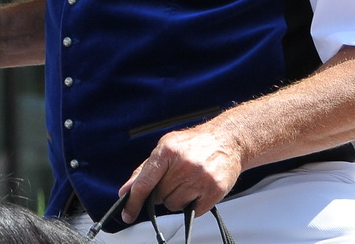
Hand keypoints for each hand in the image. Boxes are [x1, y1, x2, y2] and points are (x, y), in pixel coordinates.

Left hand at [119, 119, 246, 223]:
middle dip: (162, 192)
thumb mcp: (166, 147)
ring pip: (174, 205)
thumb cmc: (195, 144)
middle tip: (175, 179)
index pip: (144, 183)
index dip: (133, 201)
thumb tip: (126, 191)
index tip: (127, 214)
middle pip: (159, 197)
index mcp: (168, 150)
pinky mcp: (214, 190)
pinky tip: (199, 189)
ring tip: (188, 182)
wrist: (228, 140)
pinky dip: (193, 205)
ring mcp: (200, 178)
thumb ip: (144, 170)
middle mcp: (184, 164)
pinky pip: (192, 211)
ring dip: (178, 199)